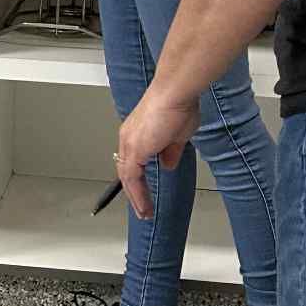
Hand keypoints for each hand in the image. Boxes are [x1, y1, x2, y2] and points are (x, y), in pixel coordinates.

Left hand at [116, 85, 200, 217]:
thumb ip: (171, 151)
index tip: (143, 191)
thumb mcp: (177, 135)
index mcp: (137, 132)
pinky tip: (144, 205)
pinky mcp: (134, 149)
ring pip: (127, 176)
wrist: (175, 92)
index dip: (137, 178)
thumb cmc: (179, 105)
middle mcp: (129, 137)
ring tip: (144, 212)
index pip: (132, 160)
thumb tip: (168, 164)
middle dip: (134, 192)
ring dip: (135, 197)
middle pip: (126, 170)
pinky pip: (132, 178)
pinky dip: (137, 194)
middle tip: (141, 208)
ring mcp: (130, 143)